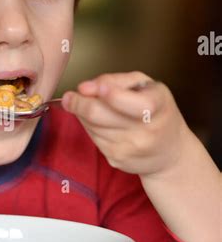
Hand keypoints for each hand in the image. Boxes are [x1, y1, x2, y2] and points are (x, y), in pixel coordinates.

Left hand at [62, 71, 188, 175]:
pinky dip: (91, 128)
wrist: (172, 152)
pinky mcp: (117, 160)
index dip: (100, 92)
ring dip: (83, 115)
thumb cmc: (158, 112)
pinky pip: (93, 139)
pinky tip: (100, 123)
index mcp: (155, 106)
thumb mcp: (147, 86)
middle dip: (78, 103)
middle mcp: (144, 131)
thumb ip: (117, 81)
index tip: (84, 86)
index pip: (121, 100)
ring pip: (91, 126)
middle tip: (70, 96)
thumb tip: (85, 87)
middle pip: (97, 114)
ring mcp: (130, 148)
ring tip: (88, 106)